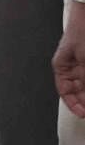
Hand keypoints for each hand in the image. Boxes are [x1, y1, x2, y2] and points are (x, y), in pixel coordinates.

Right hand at [53, 0, 84, 117]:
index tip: (83, 114)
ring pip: (84, 83)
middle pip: (78, 90)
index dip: (74, 105)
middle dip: (84, 99)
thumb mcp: (84, 59)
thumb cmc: (82, 30)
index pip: (65, 92)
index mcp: (62, 67)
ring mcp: (83, 63)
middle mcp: (72, 67)